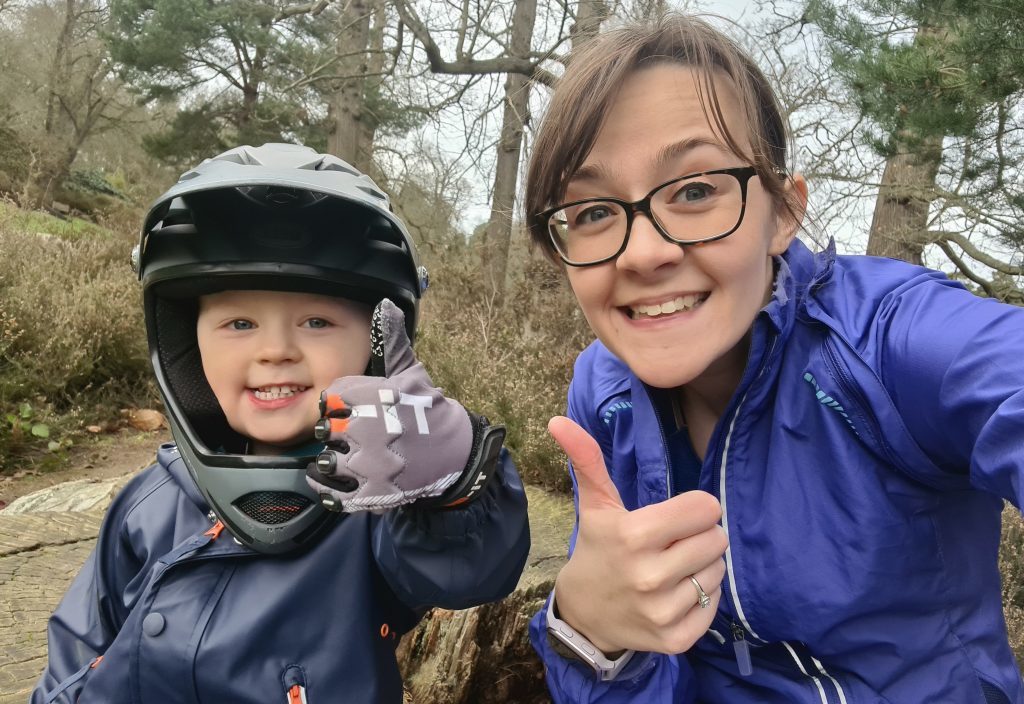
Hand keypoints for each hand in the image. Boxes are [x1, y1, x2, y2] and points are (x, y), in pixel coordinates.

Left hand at [306, 299, 501, 512]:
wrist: (455, 453)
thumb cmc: (428, 411)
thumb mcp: (411, 372)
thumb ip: (392, 340)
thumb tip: (386, 304)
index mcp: (375, 397)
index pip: (332, 397)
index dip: (338, 403)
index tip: (349, 408)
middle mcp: (369, 430)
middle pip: (327, 429)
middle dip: (335, 431)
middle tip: (349, 434)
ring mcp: (370, 464)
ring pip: (327, 460)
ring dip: (330, 459)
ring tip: (341, 457)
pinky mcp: (371, 492)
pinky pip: (332, 492)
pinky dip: (325, 487)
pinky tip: (328, 480)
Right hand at [549, 416, 726, 654]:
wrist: (584, 613)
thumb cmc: (597, 548)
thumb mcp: (595, 504)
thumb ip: (586, 459)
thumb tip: (558, 419)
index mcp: (634, 535)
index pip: (705, 509)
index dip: (695, 509)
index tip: (675, 518)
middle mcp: (650, 575)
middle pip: (716, 539)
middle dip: (699, 536)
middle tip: (673, 543)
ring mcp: (663, 611)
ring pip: (718, 572)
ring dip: (702, 566)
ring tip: (673, 568)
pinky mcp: (676, 639)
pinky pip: (715, 605)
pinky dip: (702, 598)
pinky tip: (675, 594)